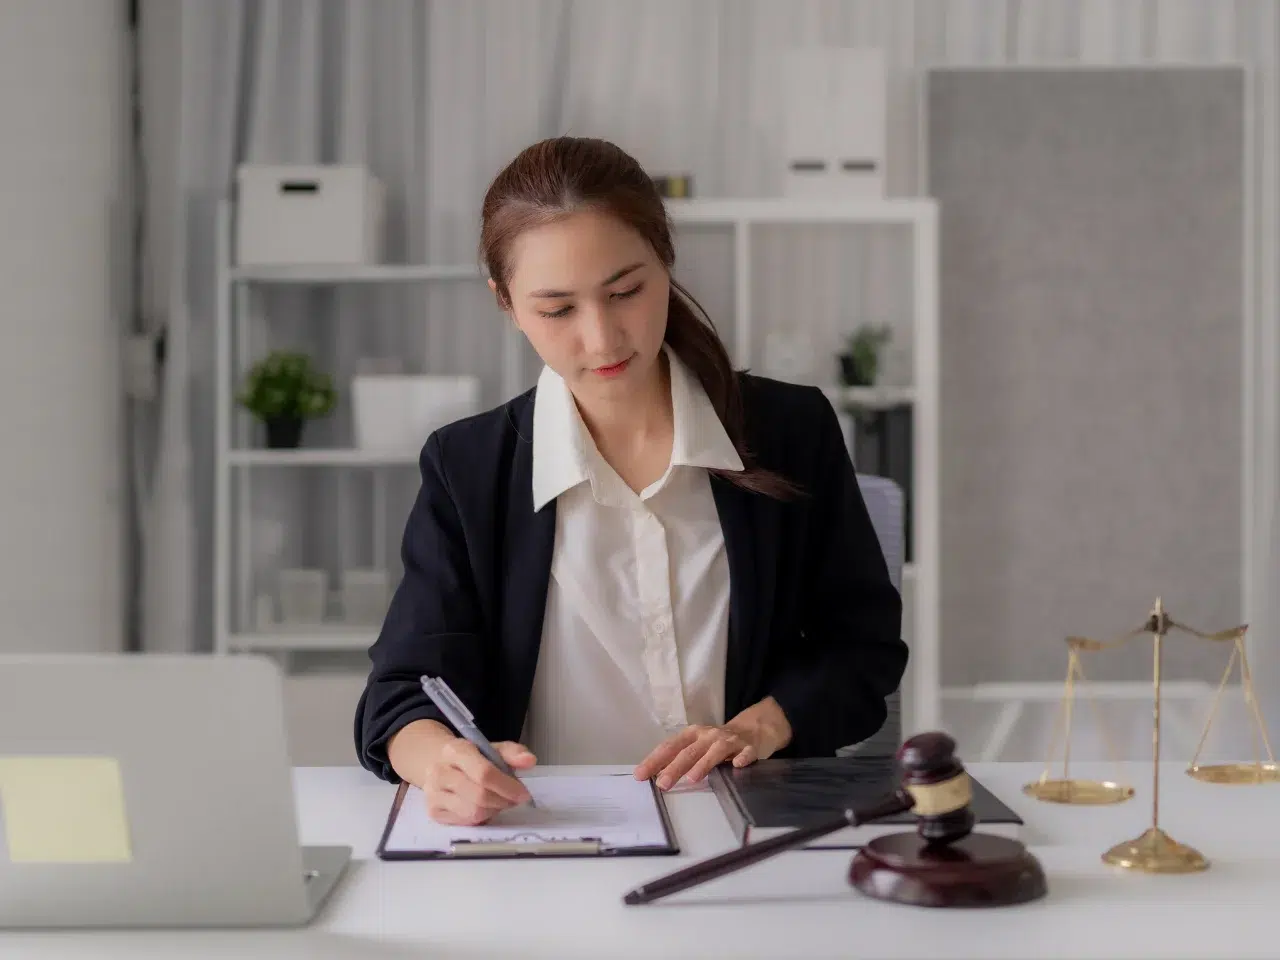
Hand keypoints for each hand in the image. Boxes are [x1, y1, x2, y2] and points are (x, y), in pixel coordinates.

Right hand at [421, 739, 536, 825]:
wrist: (442, 765)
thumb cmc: (473, 759)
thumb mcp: (492, 750)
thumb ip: (513, 753)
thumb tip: (529, 760)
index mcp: (455, 750)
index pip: (484, 772)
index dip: (507, 786)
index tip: (523, 793)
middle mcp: (439, 771)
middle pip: (479, 796)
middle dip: (503, 801)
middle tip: (514, 800)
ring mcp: (433, 793)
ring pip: (473, 812)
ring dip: (493, 810)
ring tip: (499, 801)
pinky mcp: (434, 811)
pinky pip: (465, 822)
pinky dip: (481, 818)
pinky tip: (484, 807)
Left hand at [633, 724, 760, 790]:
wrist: (750, 731)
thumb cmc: (714, 744)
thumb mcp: (695, 747)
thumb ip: (677, 760)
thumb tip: (655, 777)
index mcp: (691, 735)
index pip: (669, 747)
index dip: (654, 760)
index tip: (641, 775)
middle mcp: (708, 735)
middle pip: (689, 751)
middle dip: (675, 767)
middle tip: (663, 784)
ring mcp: (728, 741)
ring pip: (715, 751)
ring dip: (703, 764)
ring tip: (692, 779)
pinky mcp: (747, 748)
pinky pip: (745, 752)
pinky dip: (742, 758)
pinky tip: (737, 766)